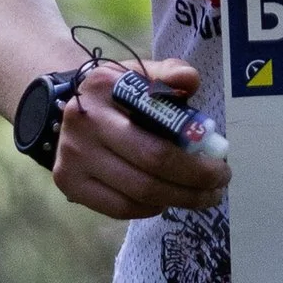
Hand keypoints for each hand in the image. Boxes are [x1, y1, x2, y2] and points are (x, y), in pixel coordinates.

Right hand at [53, 58, 230, 222]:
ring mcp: (73, 155)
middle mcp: (84, 122)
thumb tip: (189, 81)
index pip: (159, 124)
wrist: (62, 111)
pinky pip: (119, 208)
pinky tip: (165, 200)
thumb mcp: (139, 74)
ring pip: (138, 192)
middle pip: (152, 164)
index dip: (194, 150)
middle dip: (194, 182)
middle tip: (218, 187)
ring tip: (201, 197)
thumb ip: (169, 73)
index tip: (220, 163)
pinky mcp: (69, 183)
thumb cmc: (115, 95)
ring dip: (178, 200)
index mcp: (105, 87)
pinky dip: (150, 208)